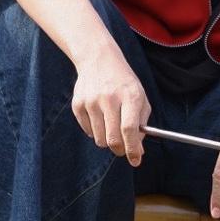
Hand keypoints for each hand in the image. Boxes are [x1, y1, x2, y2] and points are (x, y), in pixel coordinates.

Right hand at [70, 38, 149, 164]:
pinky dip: (95, 130)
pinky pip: (87, 131)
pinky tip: (99, 116)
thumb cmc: (123, 82)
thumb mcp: (140, 97)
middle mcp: (109, 98)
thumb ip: (141, 124)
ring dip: (107, 139)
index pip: (129, 129)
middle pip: (112, 139)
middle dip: (119, 150)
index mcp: (130, 96)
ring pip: (99, 139)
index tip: (136, 160)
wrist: (98, 59)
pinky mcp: (78, 104)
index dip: (133, 149)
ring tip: (110, 124)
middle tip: (123, 149)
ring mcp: (91, 101)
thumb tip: (138, 151)